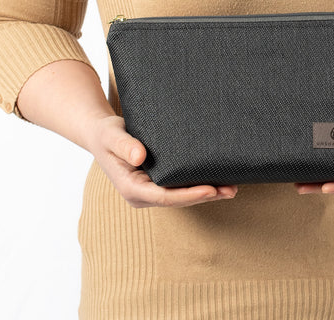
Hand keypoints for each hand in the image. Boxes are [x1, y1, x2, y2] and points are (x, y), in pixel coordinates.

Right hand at [87, 115, 237, 207]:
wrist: (101, 135)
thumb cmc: (106, 134)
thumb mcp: (111, 136)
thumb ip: (124, 145)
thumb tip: (140, 156)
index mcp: (130, 188)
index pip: (164, 196)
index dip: (189, 195)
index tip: (210, 189)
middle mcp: (142, 194)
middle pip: (177, 200)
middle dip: (204, 196)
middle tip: (231, 189)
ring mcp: (150, 190)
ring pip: (181, 196)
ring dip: (206, 193)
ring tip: (232, 187)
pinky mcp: (157, 182)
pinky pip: (179, 187)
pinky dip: (198, 184)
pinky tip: (217, 180)